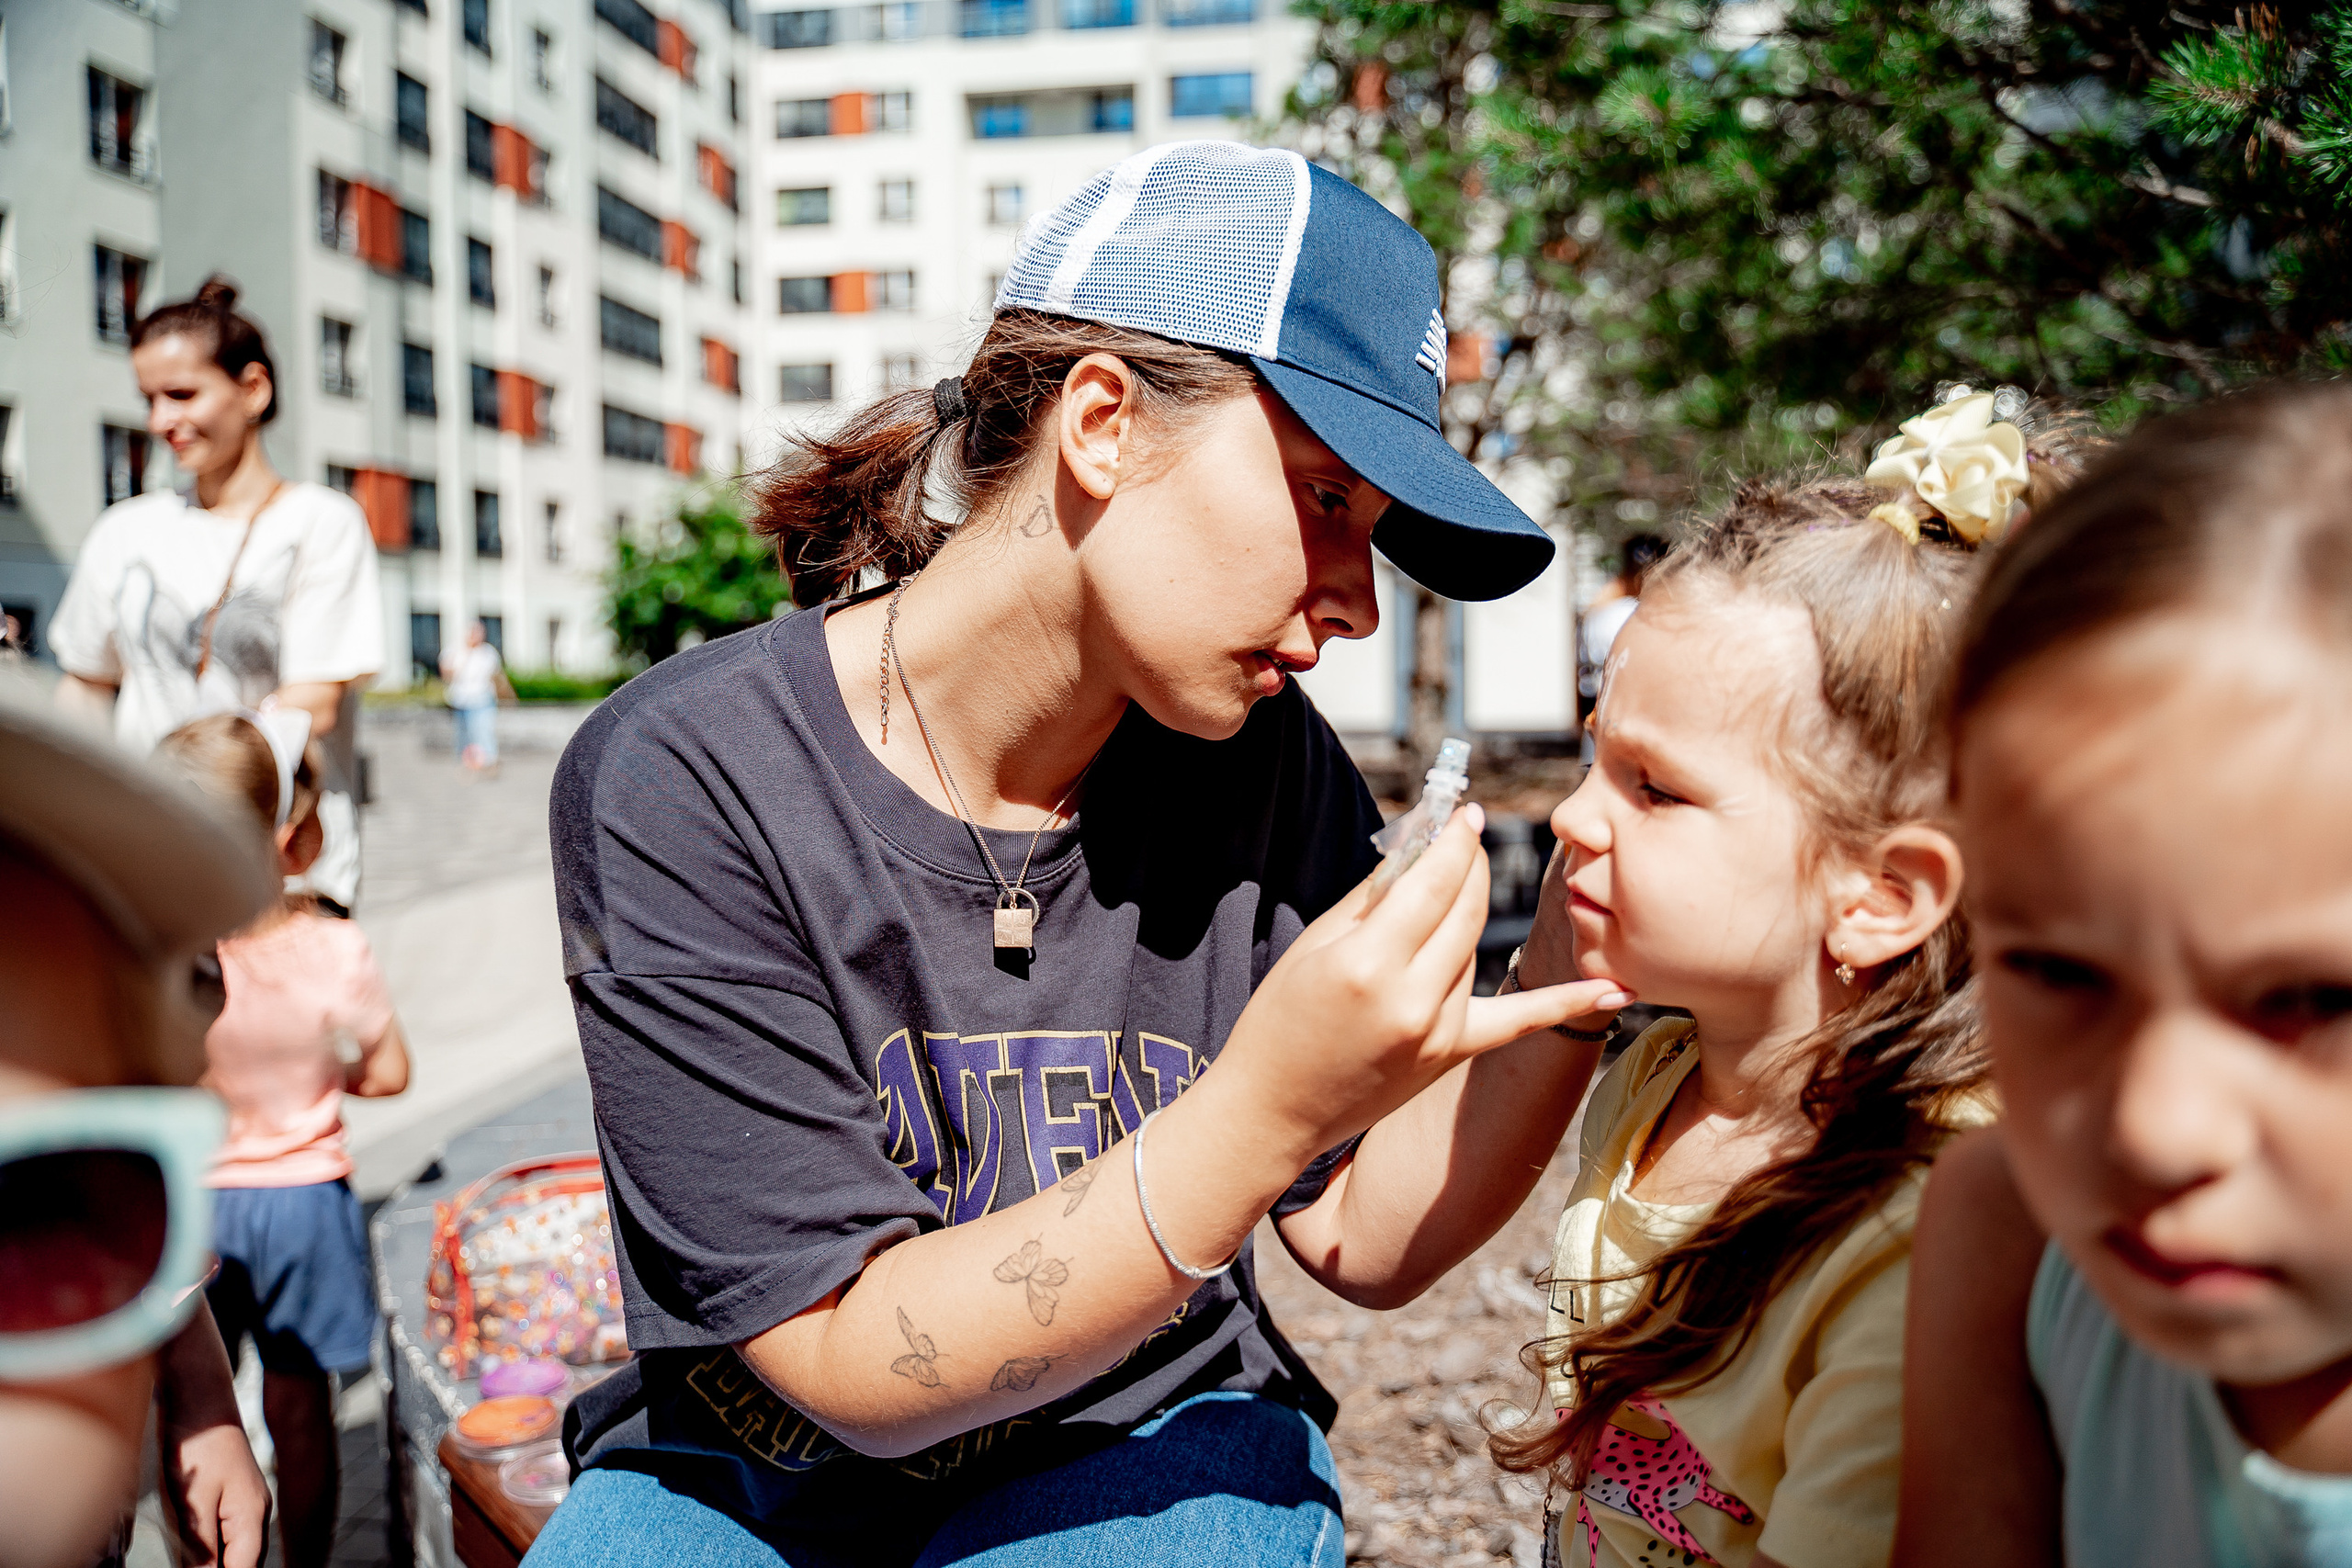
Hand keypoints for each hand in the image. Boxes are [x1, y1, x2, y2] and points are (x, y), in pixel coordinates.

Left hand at [161, 1416, 269, 1567]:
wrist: (200, 1401)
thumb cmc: (197, 1448)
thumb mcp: (193, 1503)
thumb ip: (201, 1548)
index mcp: (252, 1517)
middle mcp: (256, 1514)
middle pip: (242, 1562)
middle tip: (186, 1559)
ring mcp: (246, 1504)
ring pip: (233, 1550)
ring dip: (212, 1559)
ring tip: (185, 1551)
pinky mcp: (232, 1497)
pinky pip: (225, 1535)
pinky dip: (209, 1547)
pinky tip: (188, 1546)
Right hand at [1219, 806, 1632, 1156]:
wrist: (1274, 1108)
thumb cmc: (1280, 1020)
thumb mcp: (1315, 945)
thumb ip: (1373, 894)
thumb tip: (1419, 845)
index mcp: (1369, 964)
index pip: (1431, 882)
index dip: (1453, 840)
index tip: (1463, 812)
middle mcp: (1412, 999)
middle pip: (1465, 909)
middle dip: (1469, 863)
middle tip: (1464, 833)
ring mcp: (1437, 1032)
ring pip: (1474, 947)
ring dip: (1465, 910)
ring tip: (1446, 886)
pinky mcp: (1450, 1055)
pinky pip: (1517, 1022)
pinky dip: (1567, 1004)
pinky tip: (1615, 991)